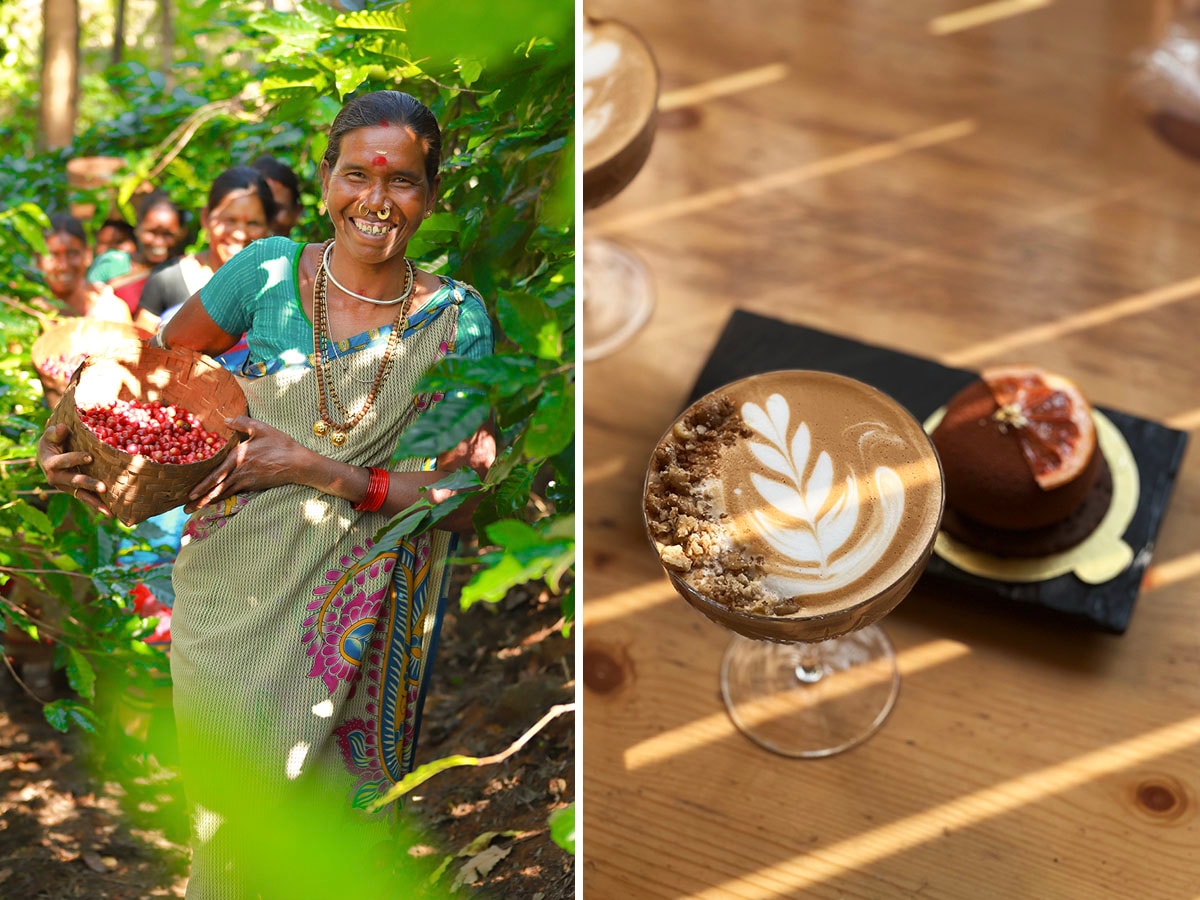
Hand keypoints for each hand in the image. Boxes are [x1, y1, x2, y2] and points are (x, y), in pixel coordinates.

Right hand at [35, 423, 112, 517]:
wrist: (49, 453)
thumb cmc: (53, 440)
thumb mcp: (51, 435)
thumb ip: (55, 432)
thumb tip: (63, 428)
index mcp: (50, 463)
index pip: (63, 461)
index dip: (75, 459)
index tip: (89, 457)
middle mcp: (57, 478)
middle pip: (74, 481)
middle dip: (89, 484)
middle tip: (103, 487)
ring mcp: (67, 486)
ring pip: (82, 495)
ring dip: (96, 502)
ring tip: (110, 512)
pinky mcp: (75, 491)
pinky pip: (87, 499)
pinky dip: (98, 506)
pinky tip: (112, 514)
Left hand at [184, 415, 306, 512]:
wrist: (298, 463)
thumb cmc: (280, 444)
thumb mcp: (261, 428)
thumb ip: (241, 423)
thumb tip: (224, 419)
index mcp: (238, 458)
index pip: (216, 474)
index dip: (202, 485)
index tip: (189, 493)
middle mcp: (240, 472)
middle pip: (216, 489)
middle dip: (199, 500)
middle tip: (184, 508)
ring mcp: (247, 482)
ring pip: (223, 494)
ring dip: (207, 503)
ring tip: (193, 510)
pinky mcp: (254, 486)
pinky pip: (234, 494)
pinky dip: (221, 499)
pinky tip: (214, 502)